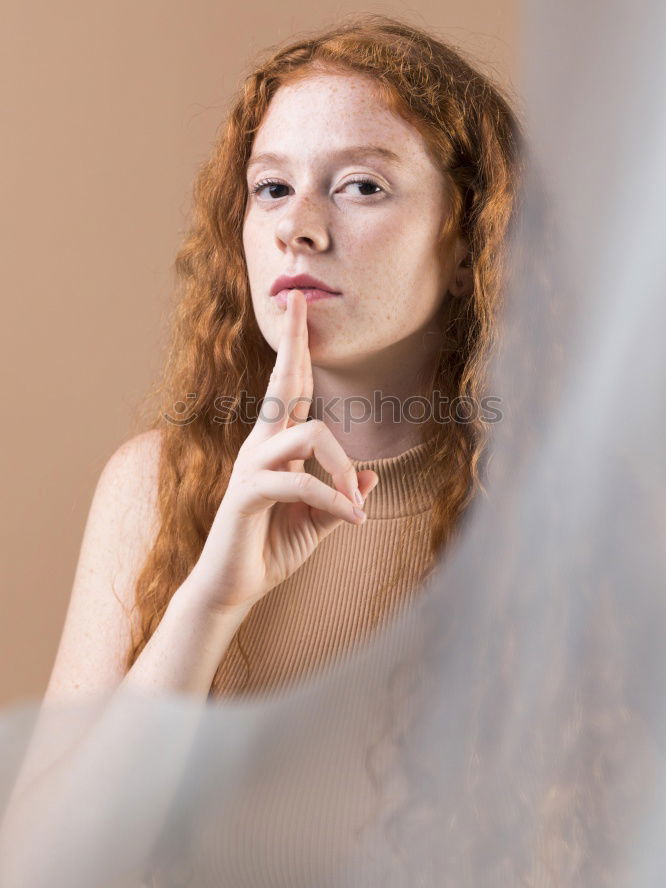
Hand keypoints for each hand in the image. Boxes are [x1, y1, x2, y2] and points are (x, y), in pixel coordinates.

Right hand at [190, 288, 378, 612]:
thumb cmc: (272, 550)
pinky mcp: (247, 494)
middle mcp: (262, 446)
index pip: (292, 389)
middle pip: (283, 384)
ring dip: (342, 467)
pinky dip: (334, 500)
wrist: (233, 588)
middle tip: (299, 300)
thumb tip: (373, 476)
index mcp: (277, 446)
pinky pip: (298, 483)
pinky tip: (355, 518)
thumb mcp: (318, 521)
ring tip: (358, 504)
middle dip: (293, 342)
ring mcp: (252, 467)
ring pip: (306, 435)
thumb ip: (341, 497)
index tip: (300, 310)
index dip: (298, 350)